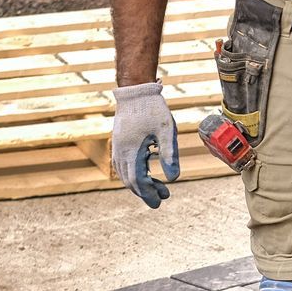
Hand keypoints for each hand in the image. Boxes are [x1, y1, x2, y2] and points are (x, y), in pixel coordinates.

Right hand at [111, 82, 179, 208]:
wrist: (136, 90)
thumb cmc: (153, 109)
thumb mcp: (166, 130)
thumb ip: (170, 154)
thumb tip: (174, 179)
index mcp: (131, 150)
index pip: (138, 180)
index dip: (149, 193)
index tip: (161, 200)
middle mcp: (120, 151)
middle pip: (130, 181)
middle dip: (146, 192)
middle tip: (164, 196)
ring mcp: (117, 147)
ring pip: (125, 174)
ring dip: (141, 184)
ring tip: (160, 188)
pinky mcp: (119, 143)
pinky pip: (124, 166)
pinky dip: (135, 175)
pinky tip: (148, 174)